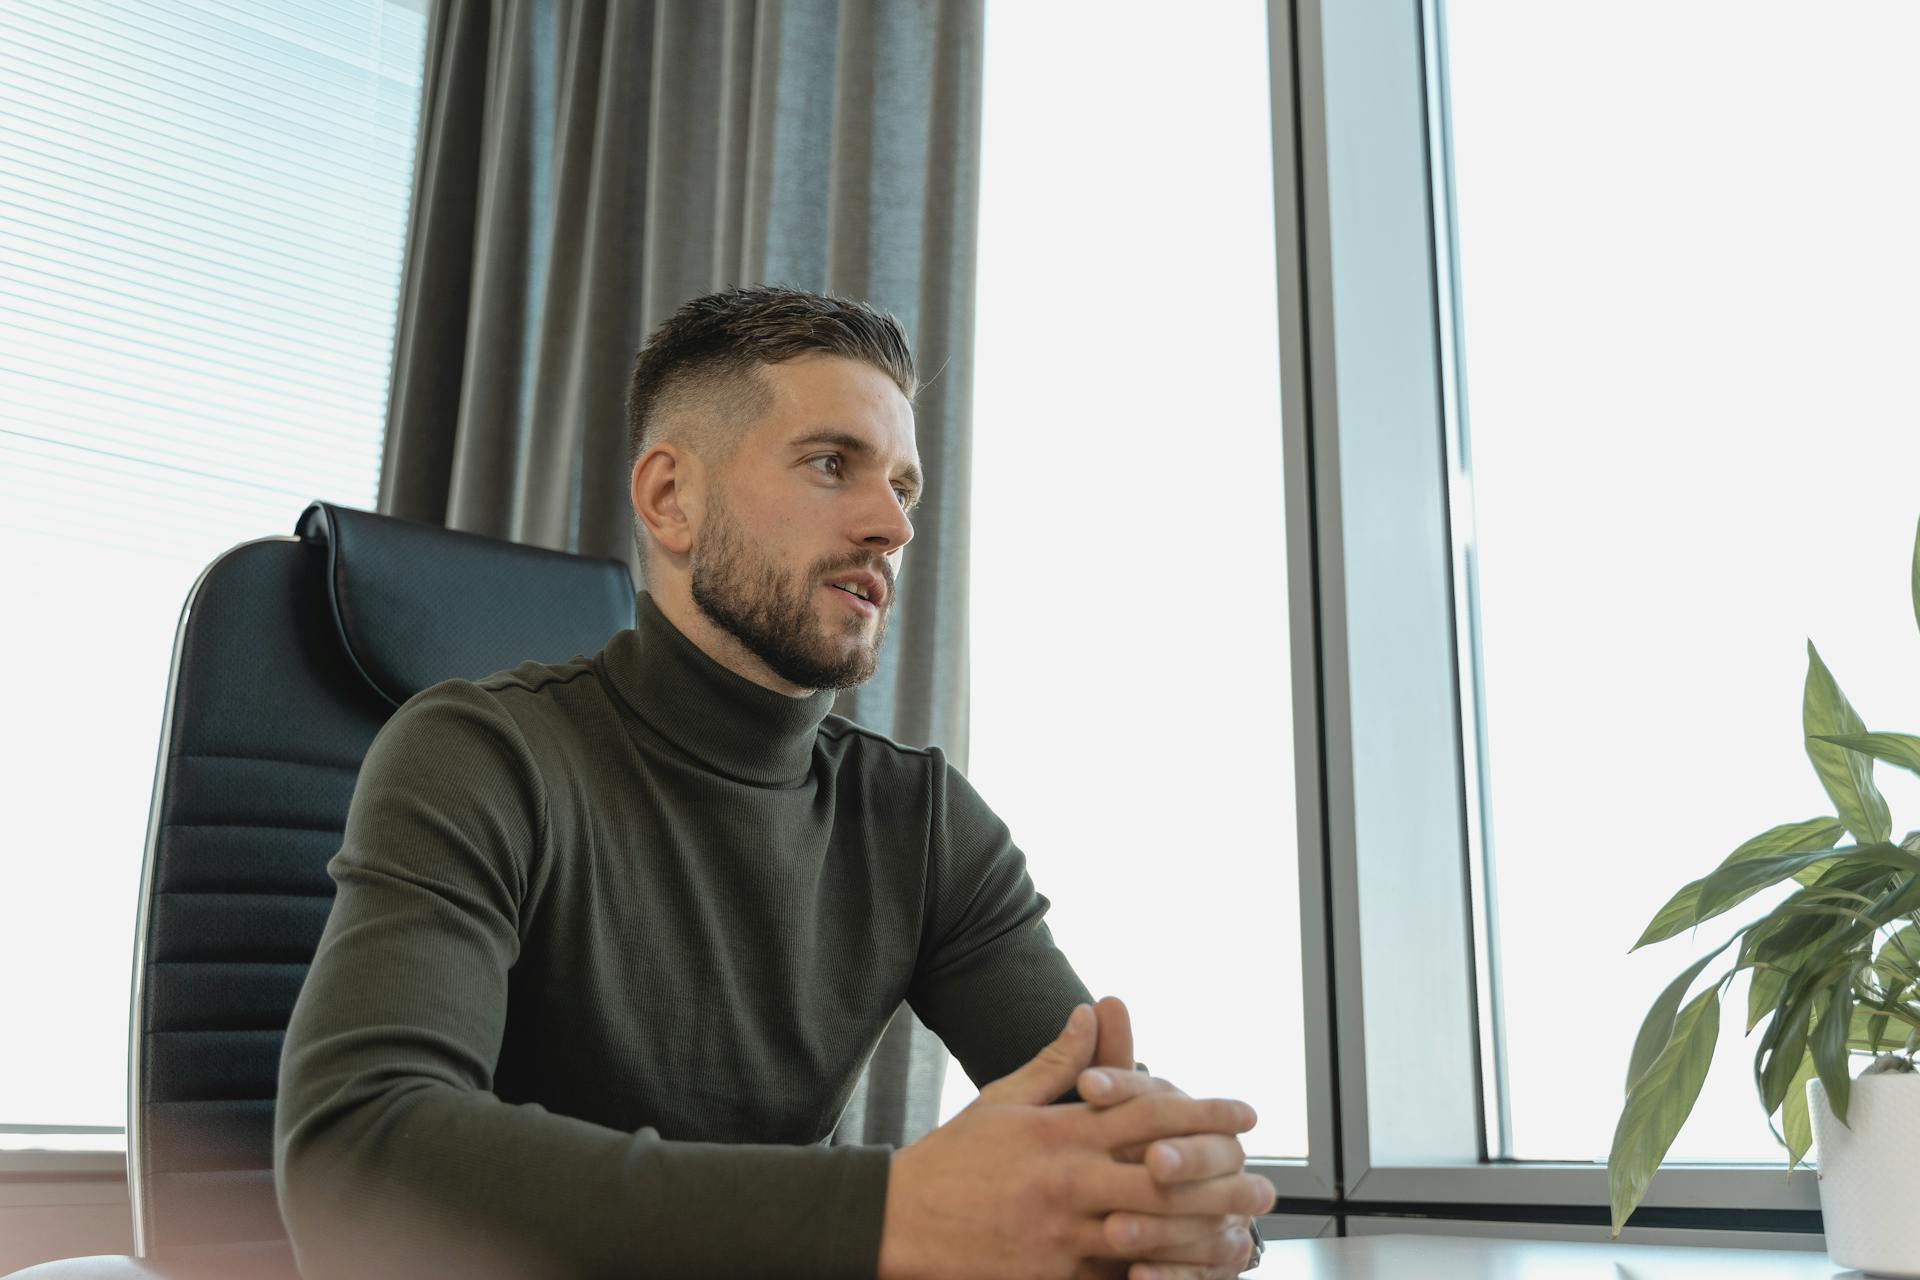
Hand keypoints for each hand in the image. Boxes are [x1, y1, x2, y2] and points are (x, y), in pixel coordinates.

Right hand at [876, 1003, 1270, 1279]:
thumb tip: (1092, 1013)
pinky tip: (1188, 1276)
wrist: (900, 1221)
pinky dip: (1157, 1277)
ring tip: (1245, 1235)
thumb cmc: (955, 1159)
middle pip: (1162, 1178)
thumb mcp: (1003, 1099)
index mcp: (1061, 1130)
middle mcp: (1068, 1178)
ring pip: (1149, 1233)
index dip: (1202, 1112)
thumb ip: (1057, 1062)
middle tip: (1265, 1185)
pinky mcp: (1052, 1276)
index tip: (1246, 1114)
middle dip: (1220, 1180)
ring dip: (1202, 1234)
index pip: (1146, 1113)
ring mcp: (1062, 1232)